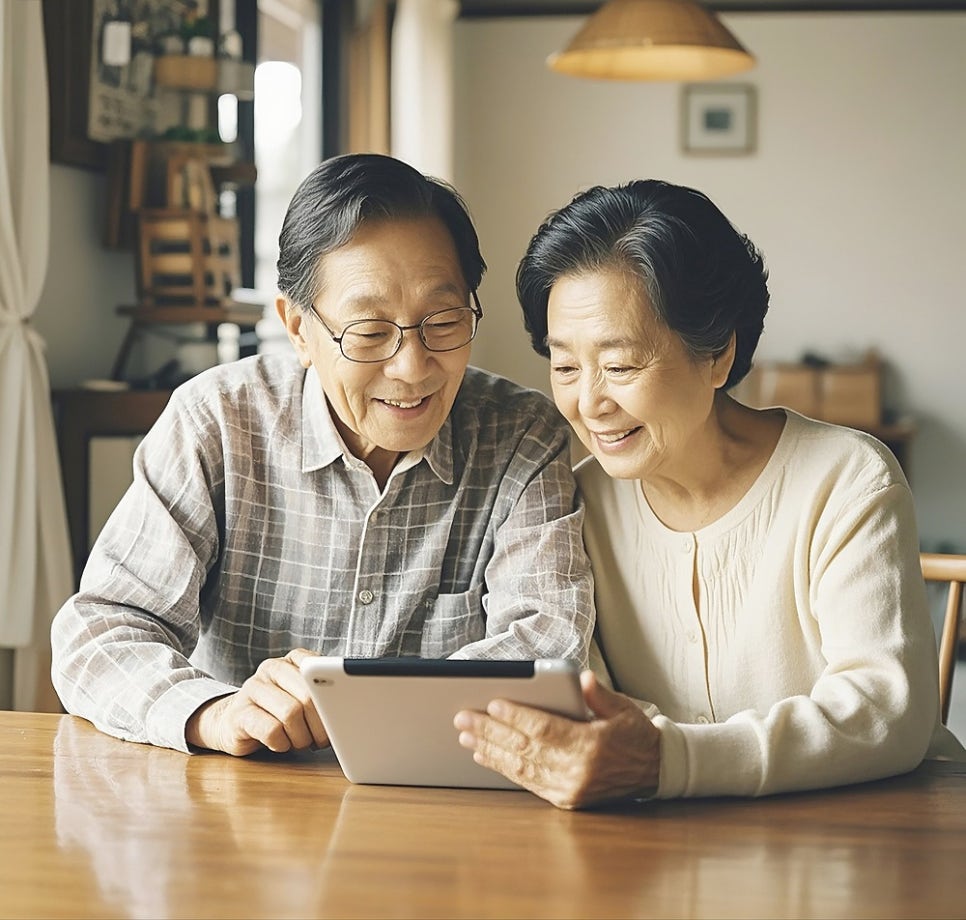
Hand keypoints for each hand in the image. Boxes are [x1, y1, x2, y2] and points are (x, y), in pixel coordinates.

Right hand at [185, 648, 328, 755]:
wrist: (235, 724)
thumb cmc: (279, 713)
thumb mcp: (304, 698)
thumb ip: (323, 695)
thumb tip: (350, 711)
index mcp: (293, 660)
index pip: (321, 670)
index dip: (333, 699)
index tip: (338, 716)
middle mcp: (272, 668)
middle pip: (308, 696)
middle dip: (320, 724)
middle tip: (320, 739)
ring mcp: (253, 688)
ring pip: (290, 713)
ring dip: (302, 736)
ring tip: (301, 742)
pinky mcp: (239, 713)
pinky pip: (271, 731)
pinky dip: (282, 743)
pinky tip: (280, 743)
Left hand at [453, 670, 659, 808]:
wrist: (655, 771)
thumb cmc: (635, 734)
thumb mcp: (623, 708)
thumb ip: (598, 694)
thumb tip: (582, 678)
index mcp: (592, 745)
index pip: (545, 729)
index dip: (516, 716)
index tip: (492, 703)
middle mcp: (578, 771)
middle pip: (525, 748)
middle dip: (491, 732)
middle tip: (464, 718)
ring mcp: (570, 789)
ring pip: (521, 768)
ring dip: (490, 750)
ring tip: (467, 735)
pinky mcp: (566, 799)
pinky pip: (528, 782)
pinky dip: (504, 768)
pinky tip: (486, 755)